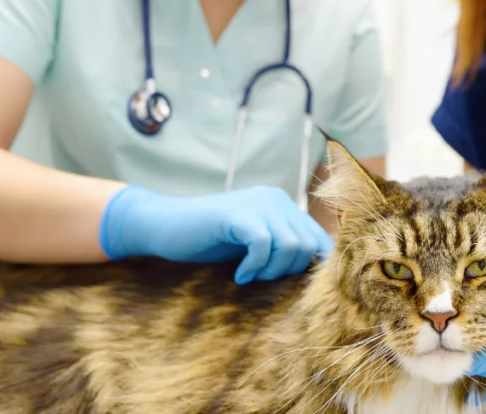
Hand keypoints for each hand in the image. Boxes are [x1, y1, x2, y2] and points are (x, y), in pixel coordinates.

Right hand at [99, 185, 333, 284]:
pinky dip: (254, 267)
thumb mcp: (255, 245)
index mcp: (283, 205)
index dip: (312, 268)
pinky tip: (239, 275)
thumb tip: (319, 276)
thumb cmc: (211, 241)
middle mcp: (275, 199)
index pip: (320, 239)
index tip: (287, 286)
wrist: (166, 226)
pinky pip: (264, 245)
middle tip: (260, 279)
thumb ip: (283, 250)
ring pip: (291, 246)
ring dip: (271, 271)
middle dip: (287, 271)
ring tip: (248, 275)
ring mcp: (257, 203)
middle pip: (309, 245)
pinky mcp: (238, 215)